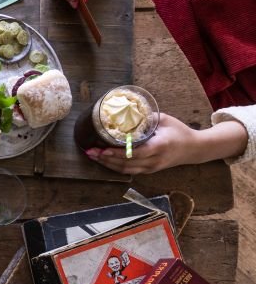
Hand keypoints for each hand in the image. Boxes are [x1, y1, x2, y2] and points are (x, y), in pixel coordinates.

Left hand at [84, 113, 247, 173]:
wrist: (193, 149)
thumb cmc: (179, 131)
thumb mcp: (165, 120)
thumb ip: (146, 117)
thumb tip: (126, 112)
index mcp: (160, 146)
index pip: (135, 153)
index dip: (118, 153)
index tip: (103, 149)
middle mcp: (155, 160)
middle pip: (126, 164)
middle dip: (106, 159)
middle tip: (90, 152)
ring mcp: (151, 168)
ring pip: (126, 170)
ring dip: (108, 164)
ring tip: (93, 156)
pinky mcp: (149, 171)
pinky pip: (129, 171)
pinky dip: (115, 166)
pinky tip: (104, 160)